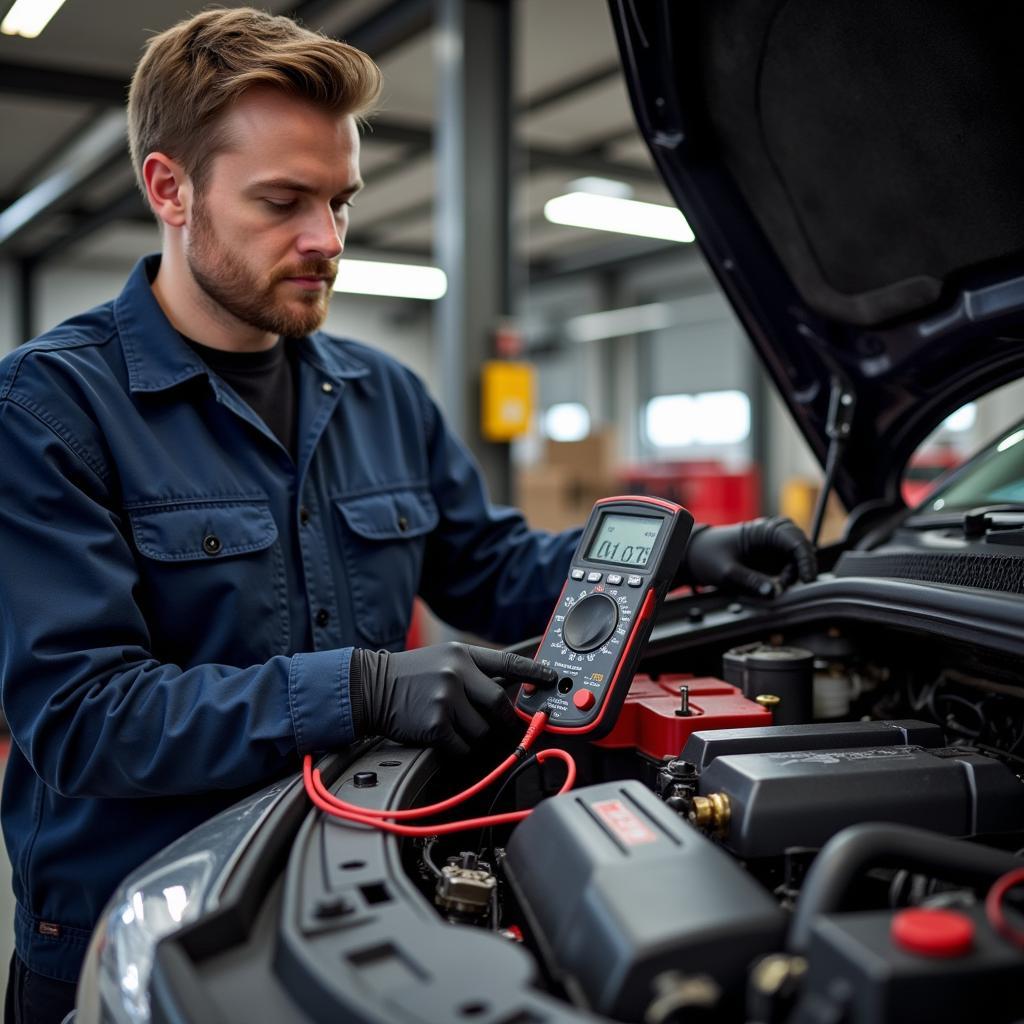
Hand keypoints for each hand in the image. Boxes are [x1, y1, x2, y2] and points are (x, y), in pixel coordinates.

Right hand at [349, 642, 556, 755]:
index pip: (507, 662)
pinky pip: (462, 746)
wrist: (370, 687)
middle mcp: (456, 673)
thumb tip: (506, 688)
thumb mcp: (441, 659)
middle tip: (490, 723)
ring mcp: (446, 698)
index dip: (533, 673)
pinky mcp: (436, 724)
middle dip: (500, 719)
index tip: (551, 679)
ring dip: (471, 734)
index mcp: (461, 654)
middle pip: (499, 705)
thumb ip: (472, 671)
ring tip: (448, 722)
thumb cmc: (406, 676)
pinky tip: (438, 734)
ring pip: (482, 730)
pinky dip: (455, 747)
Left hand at [678, 517, 816, 597]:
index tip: (807, 578)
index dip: (806, 559)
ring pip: (796, 558)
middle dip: (800, 567)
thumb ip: (751, 582)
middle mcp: (771, 535)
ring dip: (793, 573)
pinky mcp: (770, 558)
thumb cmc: (708, 556)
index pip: (795, 540)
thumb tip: (774, 591)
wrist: (695, 556)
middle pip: (801, 547)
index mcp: (762, 530)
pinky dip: (787, 577)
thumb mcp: (727, 572)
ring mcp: (771, 546)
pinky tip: (776, 585)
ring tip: (776, 586)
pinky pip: (788, 566)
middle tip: (786, 585)